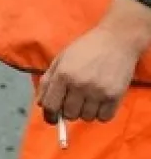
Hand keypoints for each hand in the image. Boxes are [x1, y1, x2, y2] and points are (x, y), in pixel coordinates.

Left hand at [39, 0, 150, 122]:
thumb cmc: (86, 48)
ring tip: (88, 99)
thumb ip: (48, 81)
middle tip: (74, 102)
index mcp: (63, 75)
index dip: (49, 115)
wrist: (118, 39)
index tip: (52, 118)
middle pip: (69, 115)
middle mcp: (79, 84)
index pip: (50, 106)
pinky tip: (100, 103)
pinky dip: (100, 114)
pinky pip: (104, 117)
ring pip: (86, 118)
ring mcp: (98, 91)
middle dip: (68, 111)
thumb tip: (41, 104)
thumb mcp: (60, 59)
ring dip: (85, 112)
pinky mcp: (115, 95)